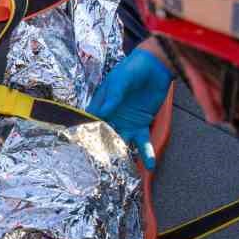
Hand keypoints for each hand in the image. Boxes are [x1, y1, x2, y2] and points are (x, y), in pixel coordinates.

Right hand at [87, 46, 172, 168]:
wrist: (156, 67)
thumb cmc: (133, 69)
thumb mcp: (120, 80)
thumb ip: (113, 96)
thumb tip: (103, 113)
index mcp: (101, 105)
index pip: (90, 122)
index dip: (86, 134)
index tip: (83, 148)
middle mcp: (111, 117)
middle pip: (103, 137)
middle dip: (102, 151)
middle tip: (100, 167)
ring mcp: (126, 123)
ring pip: (121, 143)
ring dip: (122, 157)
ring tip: (123, 172)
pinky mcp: (142, 125)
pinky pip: (143, 142)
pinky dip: (146, 154)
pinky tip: (150, 165)